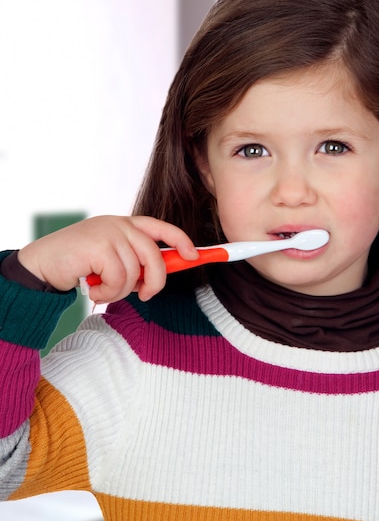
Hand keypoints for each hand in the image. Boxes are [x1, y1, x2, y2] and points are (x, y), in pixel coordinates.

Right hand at [17, 216, 198, 302]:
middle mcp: (120, 224)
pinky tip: (94, 291)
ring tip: (103, 291)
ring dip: (121, 292)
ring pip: (135, 272)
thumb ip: (133, 261)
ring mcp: (109, 233)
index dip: (181, 241)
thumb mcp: (111, 259)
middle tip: (145, 296)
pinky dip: (109, 293)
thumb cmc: (79, 264)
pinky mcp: (99, 245)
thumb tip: (158, 277)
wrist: (42, 264)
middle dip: (156, 281)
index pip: (161, 228)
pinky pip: (119, 278)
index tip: (194, 256)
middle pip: (155, 255)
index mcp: (125, 224)